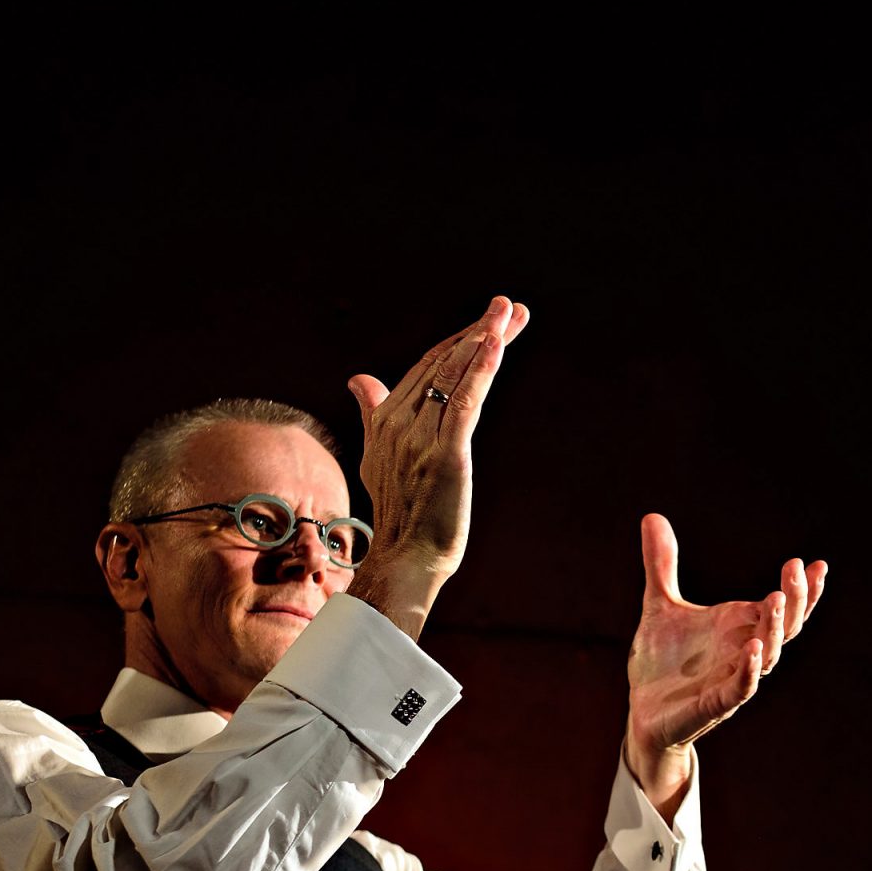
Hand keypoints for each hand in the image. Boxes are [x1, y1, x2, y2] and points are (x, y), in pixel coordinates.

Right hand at [342, 297, 532, 638]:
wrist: (405, 561)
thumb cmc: (402, 516)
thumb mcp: (381, 457)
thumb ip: (373, 414)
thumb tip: (360, 378)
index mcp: (386, 420)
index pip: (427, 366)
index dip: (459, 340)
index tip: (492, 323)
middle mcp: (399, 423)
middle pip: (443, 363)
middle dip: (480, 331)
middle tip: (511, 308)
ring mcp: (420, 438)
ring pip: (455, 375)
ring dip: (485, 339)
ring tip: (511, 313)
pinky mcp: (445, 455)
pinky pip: (465, 402)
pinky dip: (481, 370)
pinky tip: (497, 345)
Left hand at [624, 513, 826, 814]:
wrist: (642, 712)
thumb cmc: (661, 664)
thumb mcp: (660, 606)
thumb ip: (662, 565)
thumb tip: (653, 517)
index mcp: (739, 628)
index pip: (783, 607)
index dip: (803, 589)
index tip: (816, 563)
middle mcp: (743, 651)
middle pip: (785, 627)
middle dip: (796, 599)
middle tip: (798, 568)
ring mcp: (732, 677)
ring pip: (768, 654)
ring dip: (775, 628)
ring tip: (777, 599)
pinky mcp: (714, 703)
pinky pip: (739, 688)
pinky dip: (748, 670)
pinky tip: (754, 648)